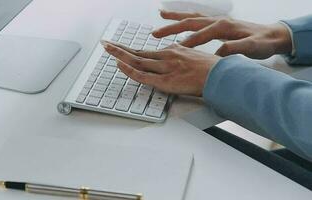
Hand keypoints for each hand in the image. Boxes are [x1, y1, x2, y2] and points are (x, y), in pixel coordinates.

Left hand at [101, 41, 219, 96]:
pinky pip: (144, 76)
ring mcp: (166, 68)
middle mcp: (167, 56)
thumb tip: (172, 60)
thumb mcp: (193, 58)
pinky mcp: (167, 81)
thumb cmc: (211, 69)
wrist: (222, 76)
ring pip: (137, 60)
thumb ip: (180, 59)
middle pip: (138, 52)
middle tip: (106, 43)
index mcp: (173, 51)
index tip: (120, 46)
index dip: (131, 49)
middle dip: (120, 48)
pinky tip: (120, 65)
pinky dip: (130, 70)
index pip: (146, 51)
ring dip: (120, 54)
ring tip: (107, 48)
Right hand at [152, 10, 291, 58]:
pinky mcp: (217, 23)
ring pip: (192, 17)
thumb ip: (234, 49)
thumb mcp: (252, 48)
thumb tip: (218, 52)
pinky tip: (178, 19)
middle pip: (190, 22)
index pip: (200, 36)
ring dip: (175, 18)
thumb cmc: (262, 43)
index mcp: (224, 27)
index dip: (186, 43)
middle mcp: (218, 21)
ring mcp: (217, 20)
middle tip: (156, 33)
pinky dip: (185, 17)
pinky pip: (197, 18)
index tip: (173, 50)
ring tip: (161, 16)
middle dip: (172, 27)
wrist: (272, 35)